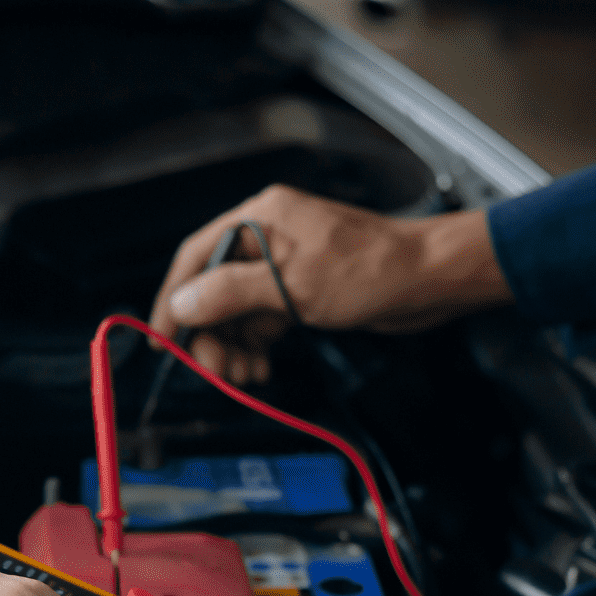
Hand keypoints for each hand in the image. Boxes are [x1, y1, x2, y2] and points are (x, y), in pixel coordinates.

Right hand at [148, 186, 513, 381]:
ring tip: (242, 376)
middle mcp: (267, 236)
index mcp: (260, 218)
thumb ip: (231, 293)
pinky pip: (261, 320)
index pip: (196, 257)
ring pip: (236, 311)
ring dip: (233, 347)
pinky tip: (258, 367)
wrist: (432, 279)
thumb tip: (182, 304)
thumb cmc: (376, 269)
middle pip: (213, 290)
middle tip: (215, 372)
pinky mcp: (299, 288)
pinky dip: (255, 346)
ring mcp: (283, 263)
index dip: (173, 299)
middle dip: (210, 336)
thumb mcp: (293, 285)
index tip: (162, 338)